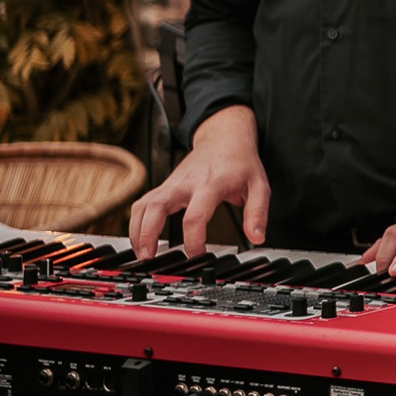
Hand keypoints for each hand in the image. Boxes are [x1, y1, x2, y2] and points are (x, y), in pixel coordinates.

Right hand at [130, 105, 270, 260]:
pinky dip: (136, 221)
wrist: (226, 138)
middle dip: (148, 233)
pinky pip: (143, 203)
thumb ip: (257, 213)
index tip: (198, 256)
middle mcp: (186, 183)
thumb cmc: (242, 163)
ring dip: (137, 230)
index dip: (193, 240)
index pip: (195, 216)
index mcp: (210, 184)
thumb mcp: (259, 186)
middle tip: (148, 257)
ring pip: (144, 205)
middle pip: (156, 207)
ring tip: (141, 253)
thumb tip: (256, 238)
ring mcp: (172, 183)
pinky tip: (140, 238)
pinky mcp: (164, 186)